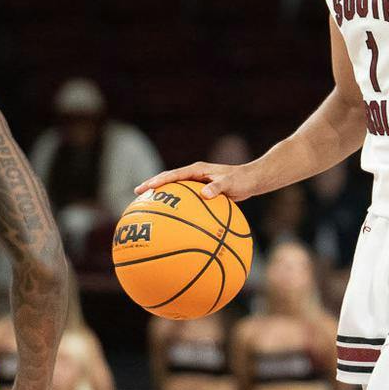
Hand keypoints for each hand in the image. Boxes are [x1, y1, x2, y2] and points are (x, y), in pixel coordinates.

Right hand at [133, 161, 264, 201]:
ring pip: (175, 189)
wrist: (252, 180)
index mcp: (197, 170)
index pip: (173, 175)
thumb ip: (218, 188)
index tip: (146, 188)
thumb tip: (205, 195)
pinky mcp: (201, 191)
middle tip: (136, 194)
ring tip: (147, 206)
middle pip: (168, 179)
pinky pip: (185, 198)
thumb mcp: (231, 183)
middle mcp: (194, 175)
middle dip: (153, 185)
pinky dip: (177, 205)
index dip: (158, 181)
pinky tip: (173, 219)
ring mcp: (197, 182)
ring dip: (162, 196)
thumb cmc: (242, 180)